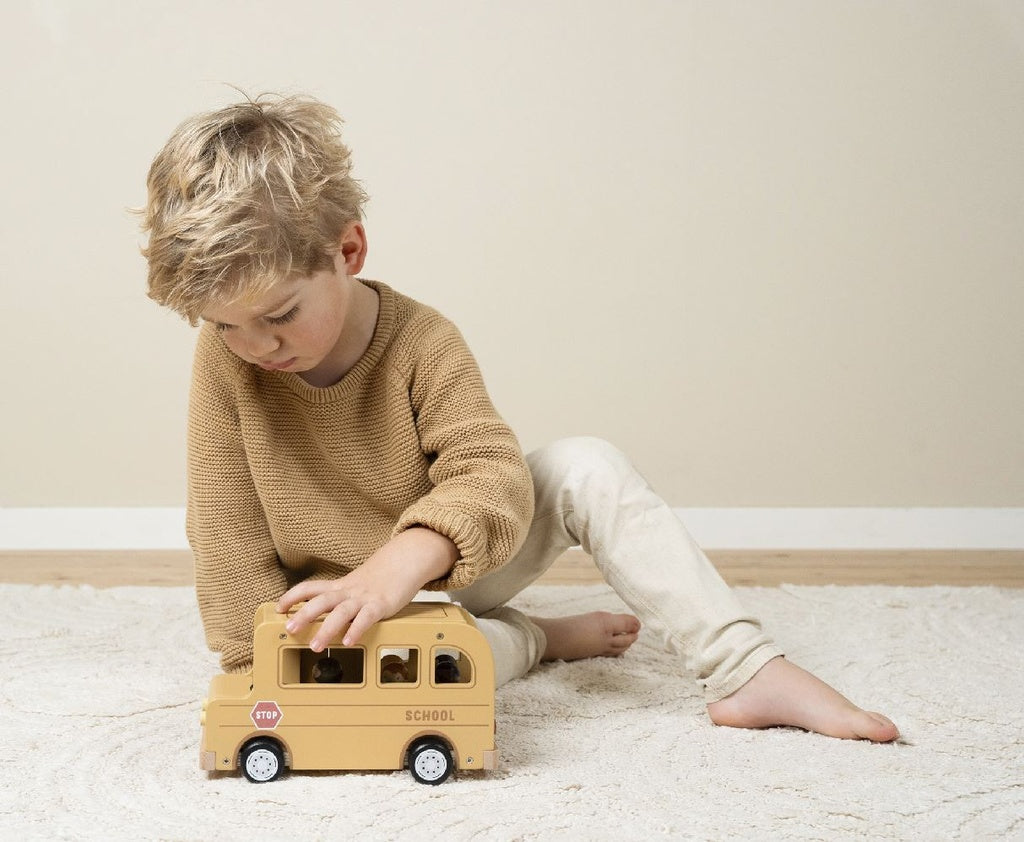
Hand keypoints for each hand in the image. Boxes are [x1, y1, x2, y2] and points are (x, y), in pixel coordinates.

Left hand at [276, 527, 458, 648]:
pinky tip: (349, 642)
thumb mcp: (356, 586)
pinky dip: (356, 630)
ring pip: (341, 612)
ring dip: (326, 629)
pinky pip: (366, 618)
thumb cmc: (381, 578)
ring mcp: (364, 597)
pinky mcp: (380, 604)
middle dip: (303, 615)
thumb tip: (325, 617)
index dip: (292, 596)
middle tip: (288, 629)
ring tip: (315, 645)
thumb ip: (341, 599)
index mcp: (340, 586)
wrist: (405, 559)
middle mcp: (348, 591)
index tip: (279, 608)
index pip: (310, 587)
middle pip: (321, 600)